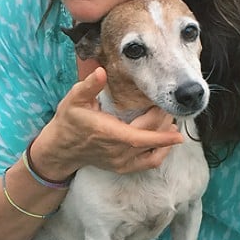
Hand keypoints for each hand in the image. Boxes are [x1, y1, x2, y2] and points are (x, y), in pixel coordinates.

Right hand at [32, 67, 183, 176]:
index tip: (178, 131)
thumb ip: (89, 85)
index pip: (141, 137)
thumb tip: (101, 72)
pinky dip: (160, 153)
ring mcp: (121, 162)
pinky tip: (164, 141)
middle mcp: (118, 151)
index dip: (162, 136)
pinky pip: (148, 163)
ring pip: (153, 153)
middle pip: (151, 139)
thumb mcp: (74, 99)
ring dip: (165, 139)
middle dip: (164, 123)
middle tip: (168, 107)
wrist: (61, 148)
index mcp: (109, 133)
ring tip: (169, 122)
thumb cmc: (69, 121)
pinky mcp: (123, 167)